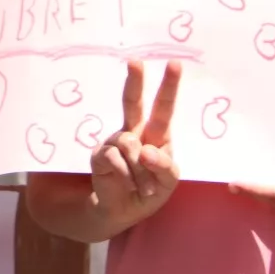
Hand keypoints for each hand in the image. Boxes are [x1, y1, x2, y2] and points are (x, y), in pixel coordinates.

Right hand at [89, 60, 181, 230]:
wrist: (119, 211)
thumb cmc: (148, 192)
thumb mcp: (167, 183)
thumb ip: (164, 167)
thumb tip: (145, 150)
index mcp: (156, 135)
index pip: (163, 107)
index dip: (169, 86)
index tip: (174, 64)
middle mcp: (134, 132)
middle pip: (132, 103)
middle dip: (135, 82)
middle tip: (135, 62)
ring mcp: (114, 142)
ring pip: (129, 145)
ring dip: (140, 172)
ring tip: (142, 187)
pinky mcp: (99, 155)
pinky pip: (114, 160)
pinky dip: (126, 177)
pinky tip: (127, 185)